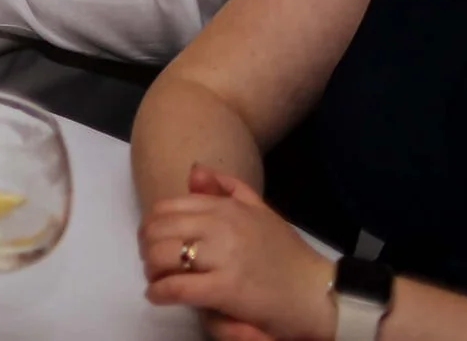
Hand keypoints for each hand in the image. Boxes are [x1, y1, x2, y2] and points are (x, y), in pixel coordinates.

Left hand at [139, 166, 335, 340]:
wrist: (320, 293)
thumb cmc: (288, 255)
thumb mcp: (261, 212)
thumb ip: (229, 189)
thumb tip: (195, 170)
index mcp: (226, 207)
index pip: (167, 208)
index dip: (151, 225)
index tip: (152, 239)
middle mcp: (221, 227)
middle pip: (159, 230)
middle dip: (146, 247)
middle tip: (150, 262)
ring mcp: (224, 258)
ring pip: (162, 256)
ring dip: (150, 269)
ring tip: (155, 279)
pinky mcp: (227, 289)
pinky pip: (178, 287)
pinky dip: (160, 292)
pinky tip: (157, 296)